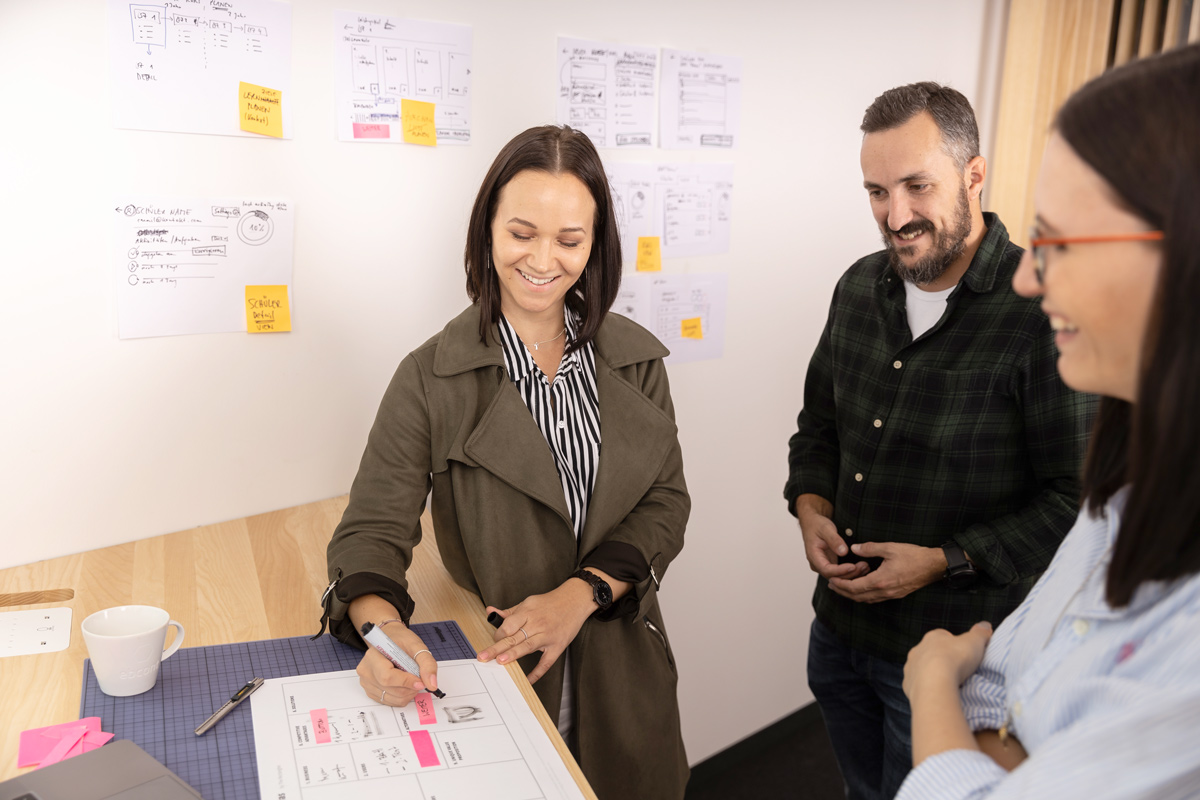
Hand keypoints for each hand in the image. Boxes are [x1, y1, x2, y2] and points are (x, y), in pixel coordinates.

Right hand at [355, 623, 438, 707]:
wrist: (391, 640)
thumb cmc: (401, 642)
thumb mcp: (416, 646)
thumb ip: (427, 663)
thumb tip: (432, 684)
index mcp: (373, 656)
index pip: (387, 676)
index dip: (406, 682)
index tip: (421, 682)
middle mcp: (366, 670)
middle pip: (390, 689)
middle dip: (410, 688)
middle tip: (419, 679)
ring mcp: (366, 683)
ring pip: (391, 698)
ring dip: (408, 693)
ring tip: (412, 680)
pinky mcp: (371, 692)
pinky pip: (389, 702)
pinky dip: (402, 697)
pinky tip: (405, 685)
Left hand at [477, 580, 595, 683]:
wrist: (575, 600)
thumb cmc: (550, 603)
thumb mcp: (528, 602)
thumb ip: (509, 612)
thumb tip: (490, 612)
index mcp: (528, 612)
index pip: (508, 625)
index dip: (498, 634)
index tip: (494, 641)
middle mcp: (537, 623)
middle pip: (514, 636)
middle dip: (497, 647)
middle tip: (483, 657)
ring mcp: (548, 635)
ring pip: (528, 646)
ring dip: (513, 654)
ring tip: (500, 661)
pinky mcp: (558, 646)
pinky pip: (546, 661)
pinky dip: (537, 672)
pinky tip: (528, 680)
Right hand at [795, 495, 865, 579]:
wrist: (812, 523)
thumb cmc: (817, 525)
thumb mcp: (825, 528)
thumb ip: (834, 540)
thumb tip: (843, 551)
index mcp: (813, 556)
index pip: (826, 570)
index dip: (840, 571)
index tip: (853, 566)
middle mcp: (818, 564)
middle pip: (833, 576)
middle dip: (849, 573)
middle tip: (864, 566)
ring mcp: (824, 565)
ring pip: (838, 577)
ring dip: (852, 574)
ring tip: (865, 567)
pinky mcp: (830, 565)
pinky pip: (840, 573)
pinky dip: (851, 572)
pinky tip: (862, 568)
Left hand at [827, 542, 945, 602]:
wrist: (934, 566)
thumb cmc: (914, 556)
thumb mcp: (890, 548)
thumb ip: (870, 548)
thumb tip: (854, 548)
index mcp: (881, 581)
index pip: (855, 587)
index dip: (841, 585)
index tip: (831, 580)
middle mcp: (884, 591)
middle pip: (858, 597)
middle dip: (843, 592)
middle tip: (832, 585)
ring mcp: (891, 594)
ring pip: (866, 599)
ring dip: (853, 595)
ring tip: (843, 587)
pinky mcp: (896, 594)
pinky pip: (875, 598)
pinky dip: (864, 595)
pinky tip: (861, 588)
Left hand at [903, 621, 992, 701]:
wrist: (934, 684)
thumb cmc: (955, 659)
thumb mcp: (975, 642)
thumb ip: (980, 633)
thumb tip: (986, 625)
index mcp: (933, 637)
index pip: (943, 636)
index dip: (954, 643)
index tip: (963, 653)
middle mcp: (918, 649)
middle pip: (931, 652)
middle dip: (941, 659)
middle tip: (956, 670)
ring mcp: (910, 667)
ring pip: (922, 668)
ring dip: (932, 673)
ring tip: (947, 683)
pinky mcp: (908, 683)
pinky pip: (917, 684)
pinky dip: (926, 688)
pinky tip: (936, 692)